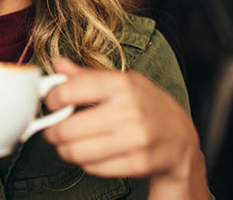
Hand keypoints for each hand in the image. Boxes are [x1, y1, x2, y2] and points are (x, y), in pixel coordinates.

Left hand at [43, 59, 208, 198]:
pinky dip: (85, 162)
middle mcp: (129, 110)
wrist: (181, 138)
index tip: (51, 103)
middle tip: (53, 130)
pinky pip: (92, 168)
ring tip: (69, 143)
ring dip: (65, 149)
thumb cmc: (147, 106)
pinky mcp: (137, 164)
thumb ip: (87, 75)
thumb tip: (58, 64)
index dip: (51, 99)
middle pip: (67, 128)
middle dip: (52, 131)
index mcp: (122, 84)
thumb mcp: (123, 82)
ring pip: (76, 151)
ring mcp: (135, 139)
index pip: (68, 91)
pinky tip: (92, 153)